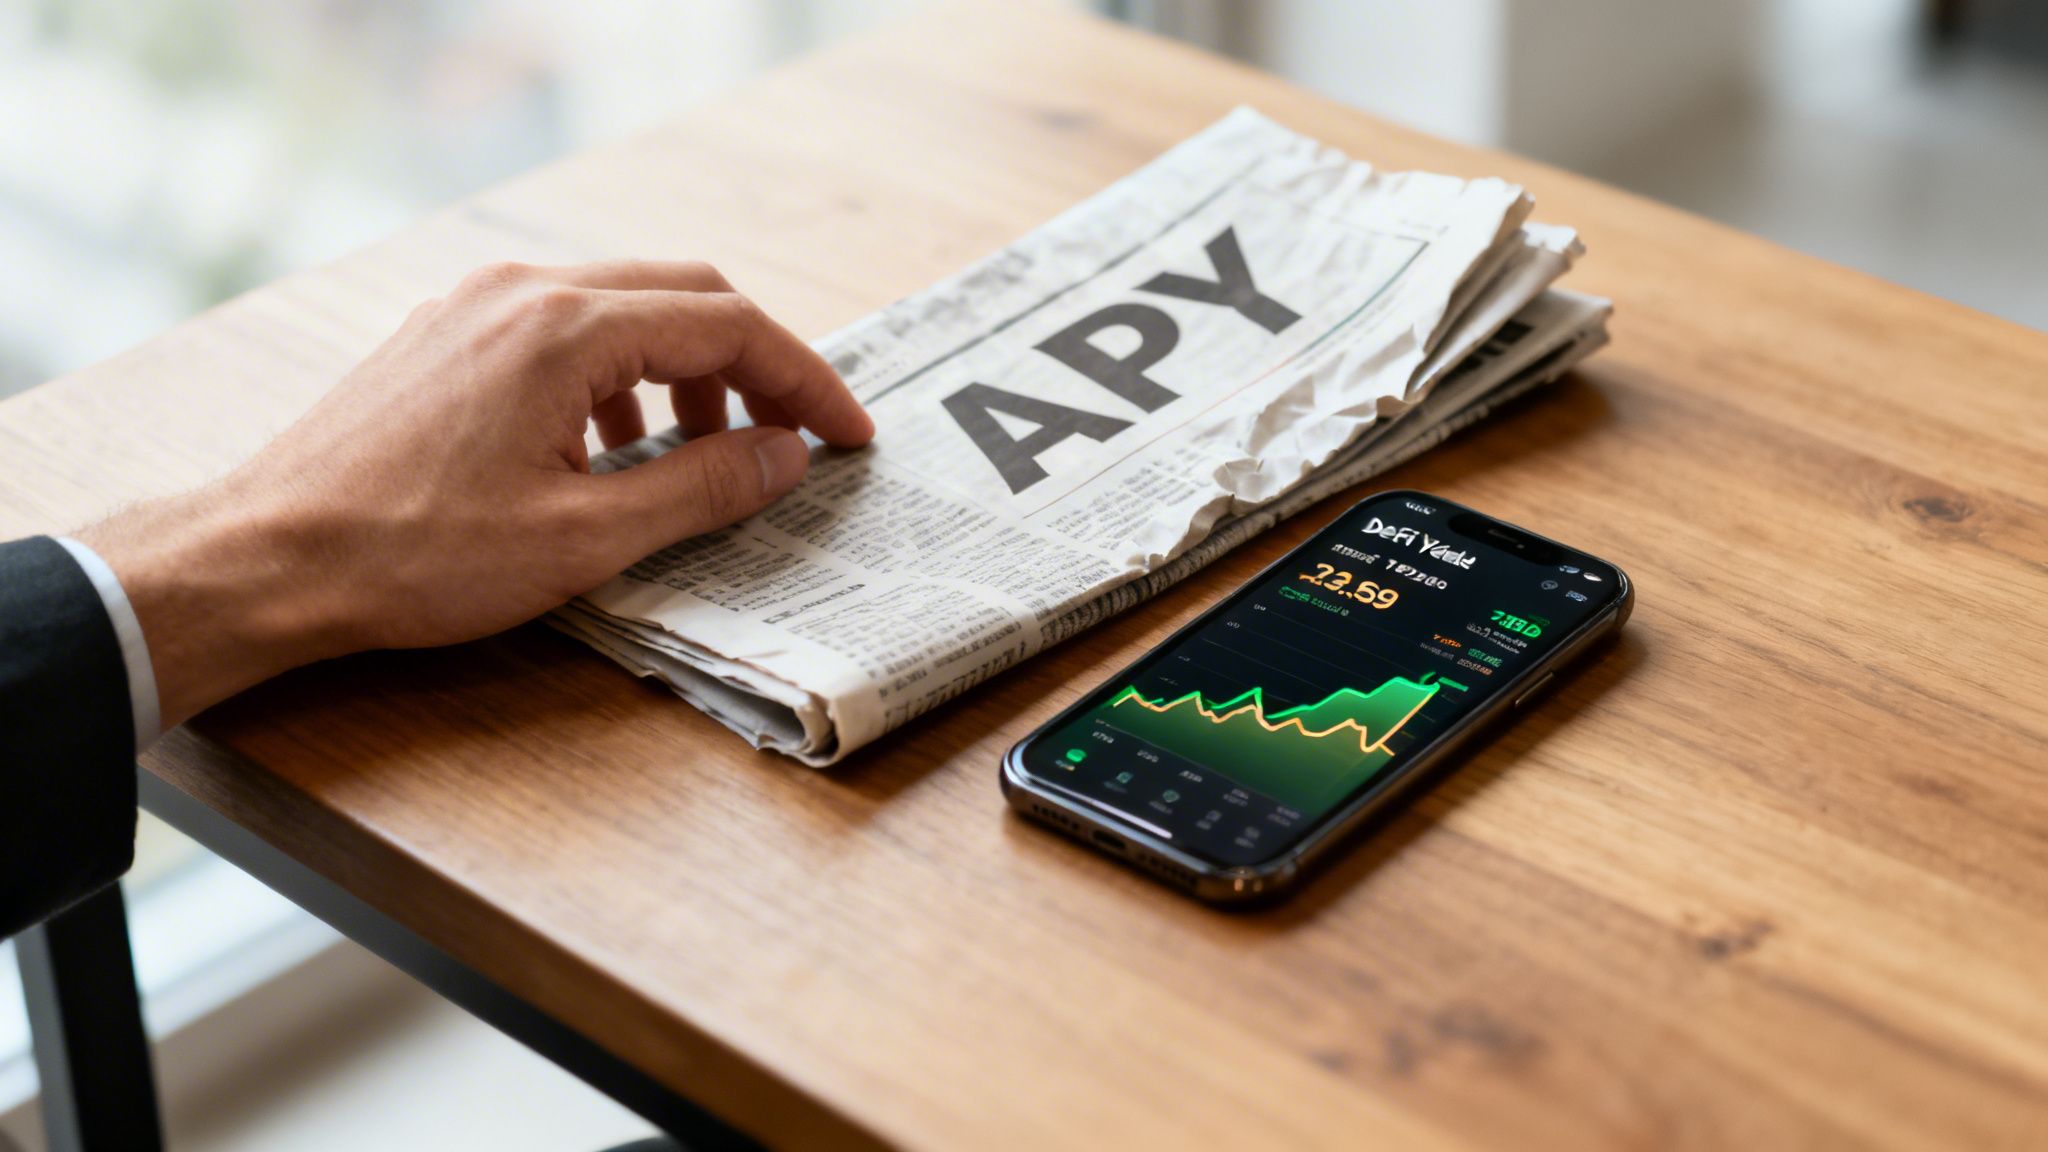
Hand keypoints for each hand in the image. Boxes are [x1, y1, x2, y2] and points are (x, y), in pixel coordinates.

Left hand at [80, 260, 873, 729]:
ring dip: (686, 371)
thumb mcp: (584, 540)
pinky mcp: (444, 337)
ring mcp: (474, 307)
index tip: (847, 436)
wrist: (266, 558)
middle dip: (756, 366)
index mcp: (566, 328)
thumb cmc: (413, 556)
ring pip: (623, 307)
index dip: (804, 381)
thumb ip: (701, 489)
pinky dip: (619, 375)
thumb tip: (785, 456)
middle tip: (797, 437)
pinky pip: (563, 329)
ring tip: (703, 453)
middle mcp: (522, 292)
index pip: (728, 326)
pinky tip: (612, 447)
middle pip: (684, 296)